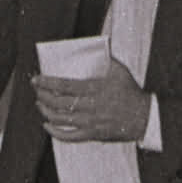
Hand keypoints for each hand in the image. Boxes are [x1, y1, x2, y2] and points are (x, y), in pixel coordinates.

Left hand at [32, 67, 150, 142]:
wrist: (145, 117)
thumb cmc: (132, 93)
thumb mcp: (120, 71)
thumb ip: (108, 58)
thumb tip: (101, 45)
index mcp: (96, 89)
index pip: (64, 86)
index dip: (47, 83)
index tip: (36, 79)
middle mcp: (91, 106)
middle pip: (58, 103)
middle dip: (42, 96)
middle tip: (36, 90)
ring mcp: (91, 122)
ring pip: (60, 119)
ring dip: (45, 112)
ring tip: (39, 104)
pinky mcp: (92, 135)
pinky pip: (69, 137)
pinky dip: (55, 132)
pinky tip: (47, 125)